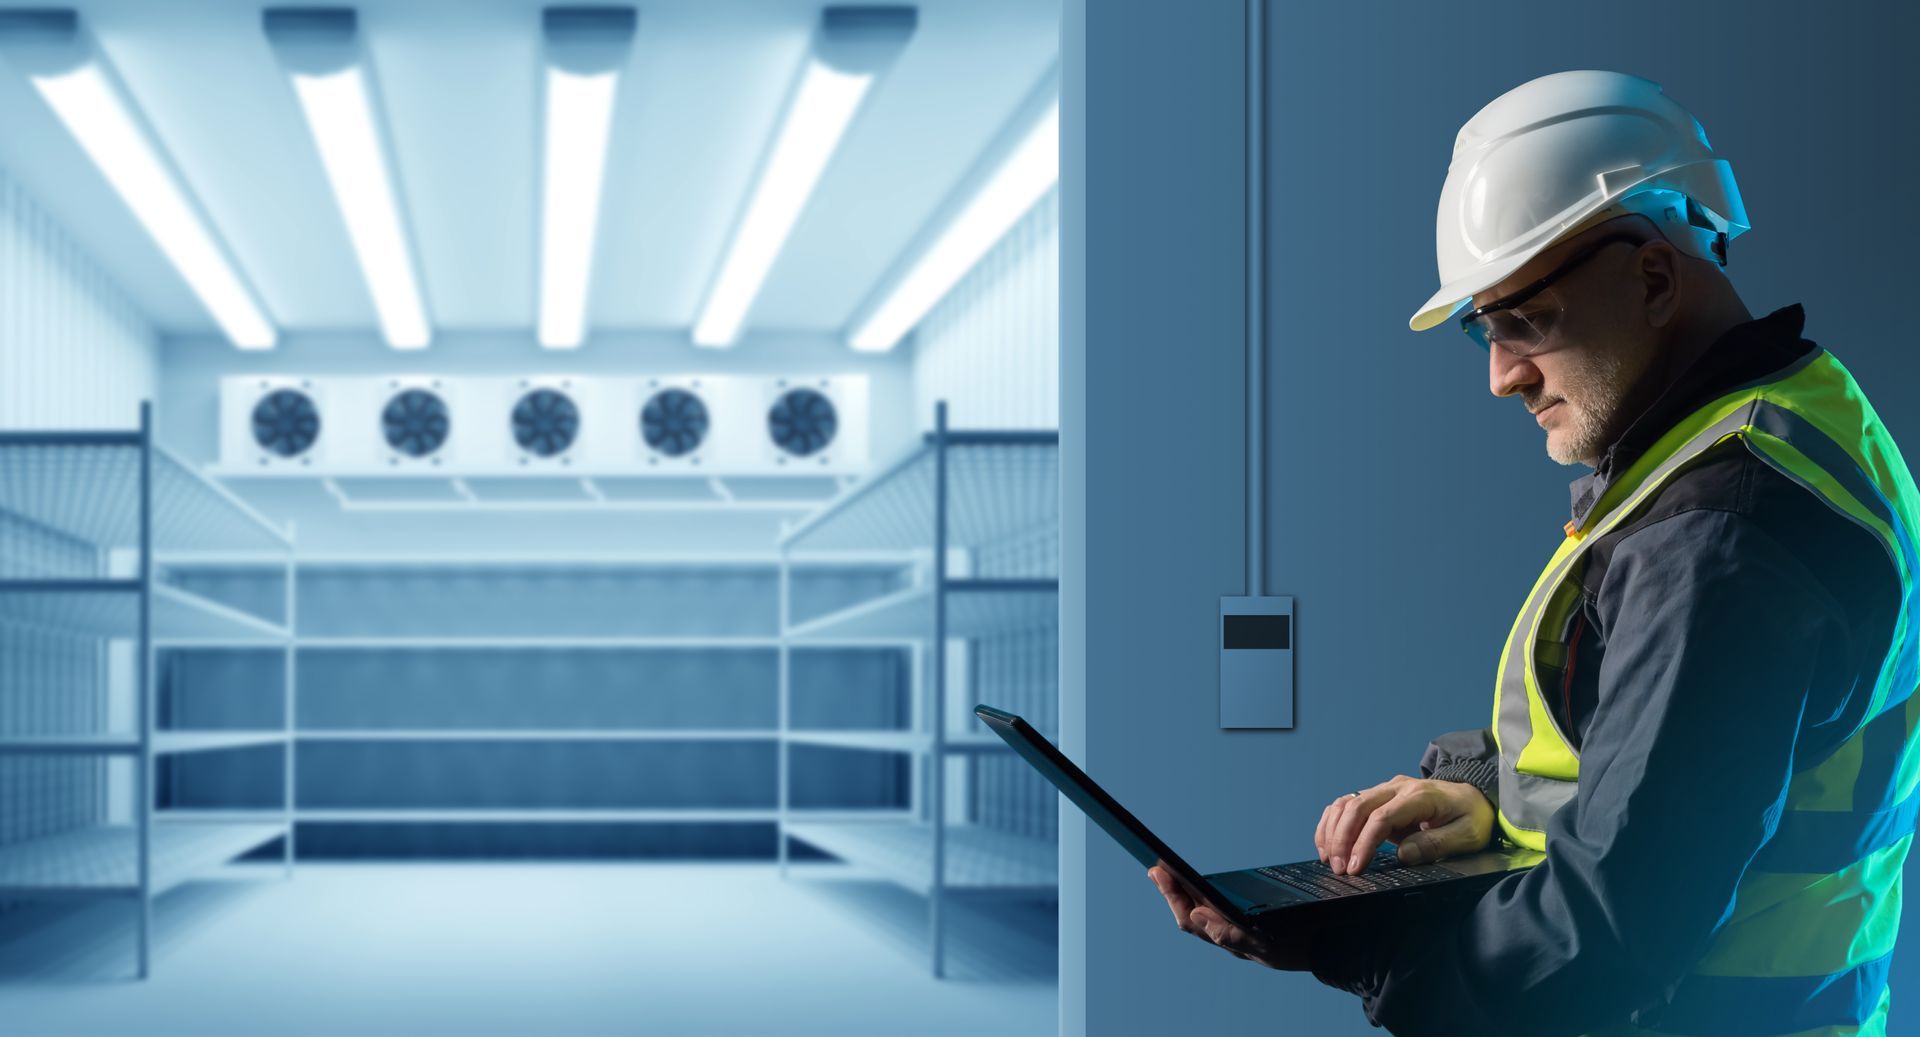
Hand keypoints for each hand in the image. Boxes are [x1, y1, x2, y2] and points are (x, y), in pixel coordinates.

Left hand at [1147, 864, 1311, 969]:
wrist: (1326, 947)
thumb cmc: (1296, 945)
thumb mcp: (1266, 945)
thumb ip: (1231, 934)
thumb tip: (1196, 915)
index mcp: (1229, 937)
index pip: (1191, 918)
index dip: (1172, 895)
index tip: (1157, 870)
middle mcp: (1227, 934)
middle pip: (1190, 913)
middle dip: (1171, 891)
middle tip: (1154, 866)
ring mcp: (1235, 928)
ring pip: (1200, 912)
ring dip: (1182, 892)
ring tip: (1167, 871)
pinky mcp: (1244, 921)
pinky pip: (1216, 908)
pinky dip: (1201, 894)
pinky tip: (1195, 882)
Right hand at [1315, 775, 1493, 874]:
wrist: (1474, 795)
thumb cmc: (1471, 817)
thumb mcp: (1467, 835)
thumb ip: (1435, 844)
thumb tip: (1403, 854)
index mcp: (1419, 796)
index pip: (1382, 817)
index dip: (1364, 843)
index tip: (1356, 867)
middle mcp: (1398, 788)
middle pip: (1357, 807)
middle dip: (1342, 839)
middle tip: (1339, 869)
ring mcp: (1385, 789)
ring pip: (1346, 802)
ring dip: (1333, 831)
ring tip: (1330, 860)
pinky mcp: (1378, 796)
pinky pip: (1346, 804)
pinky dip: (1332, 822)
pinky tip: (1327, 844)